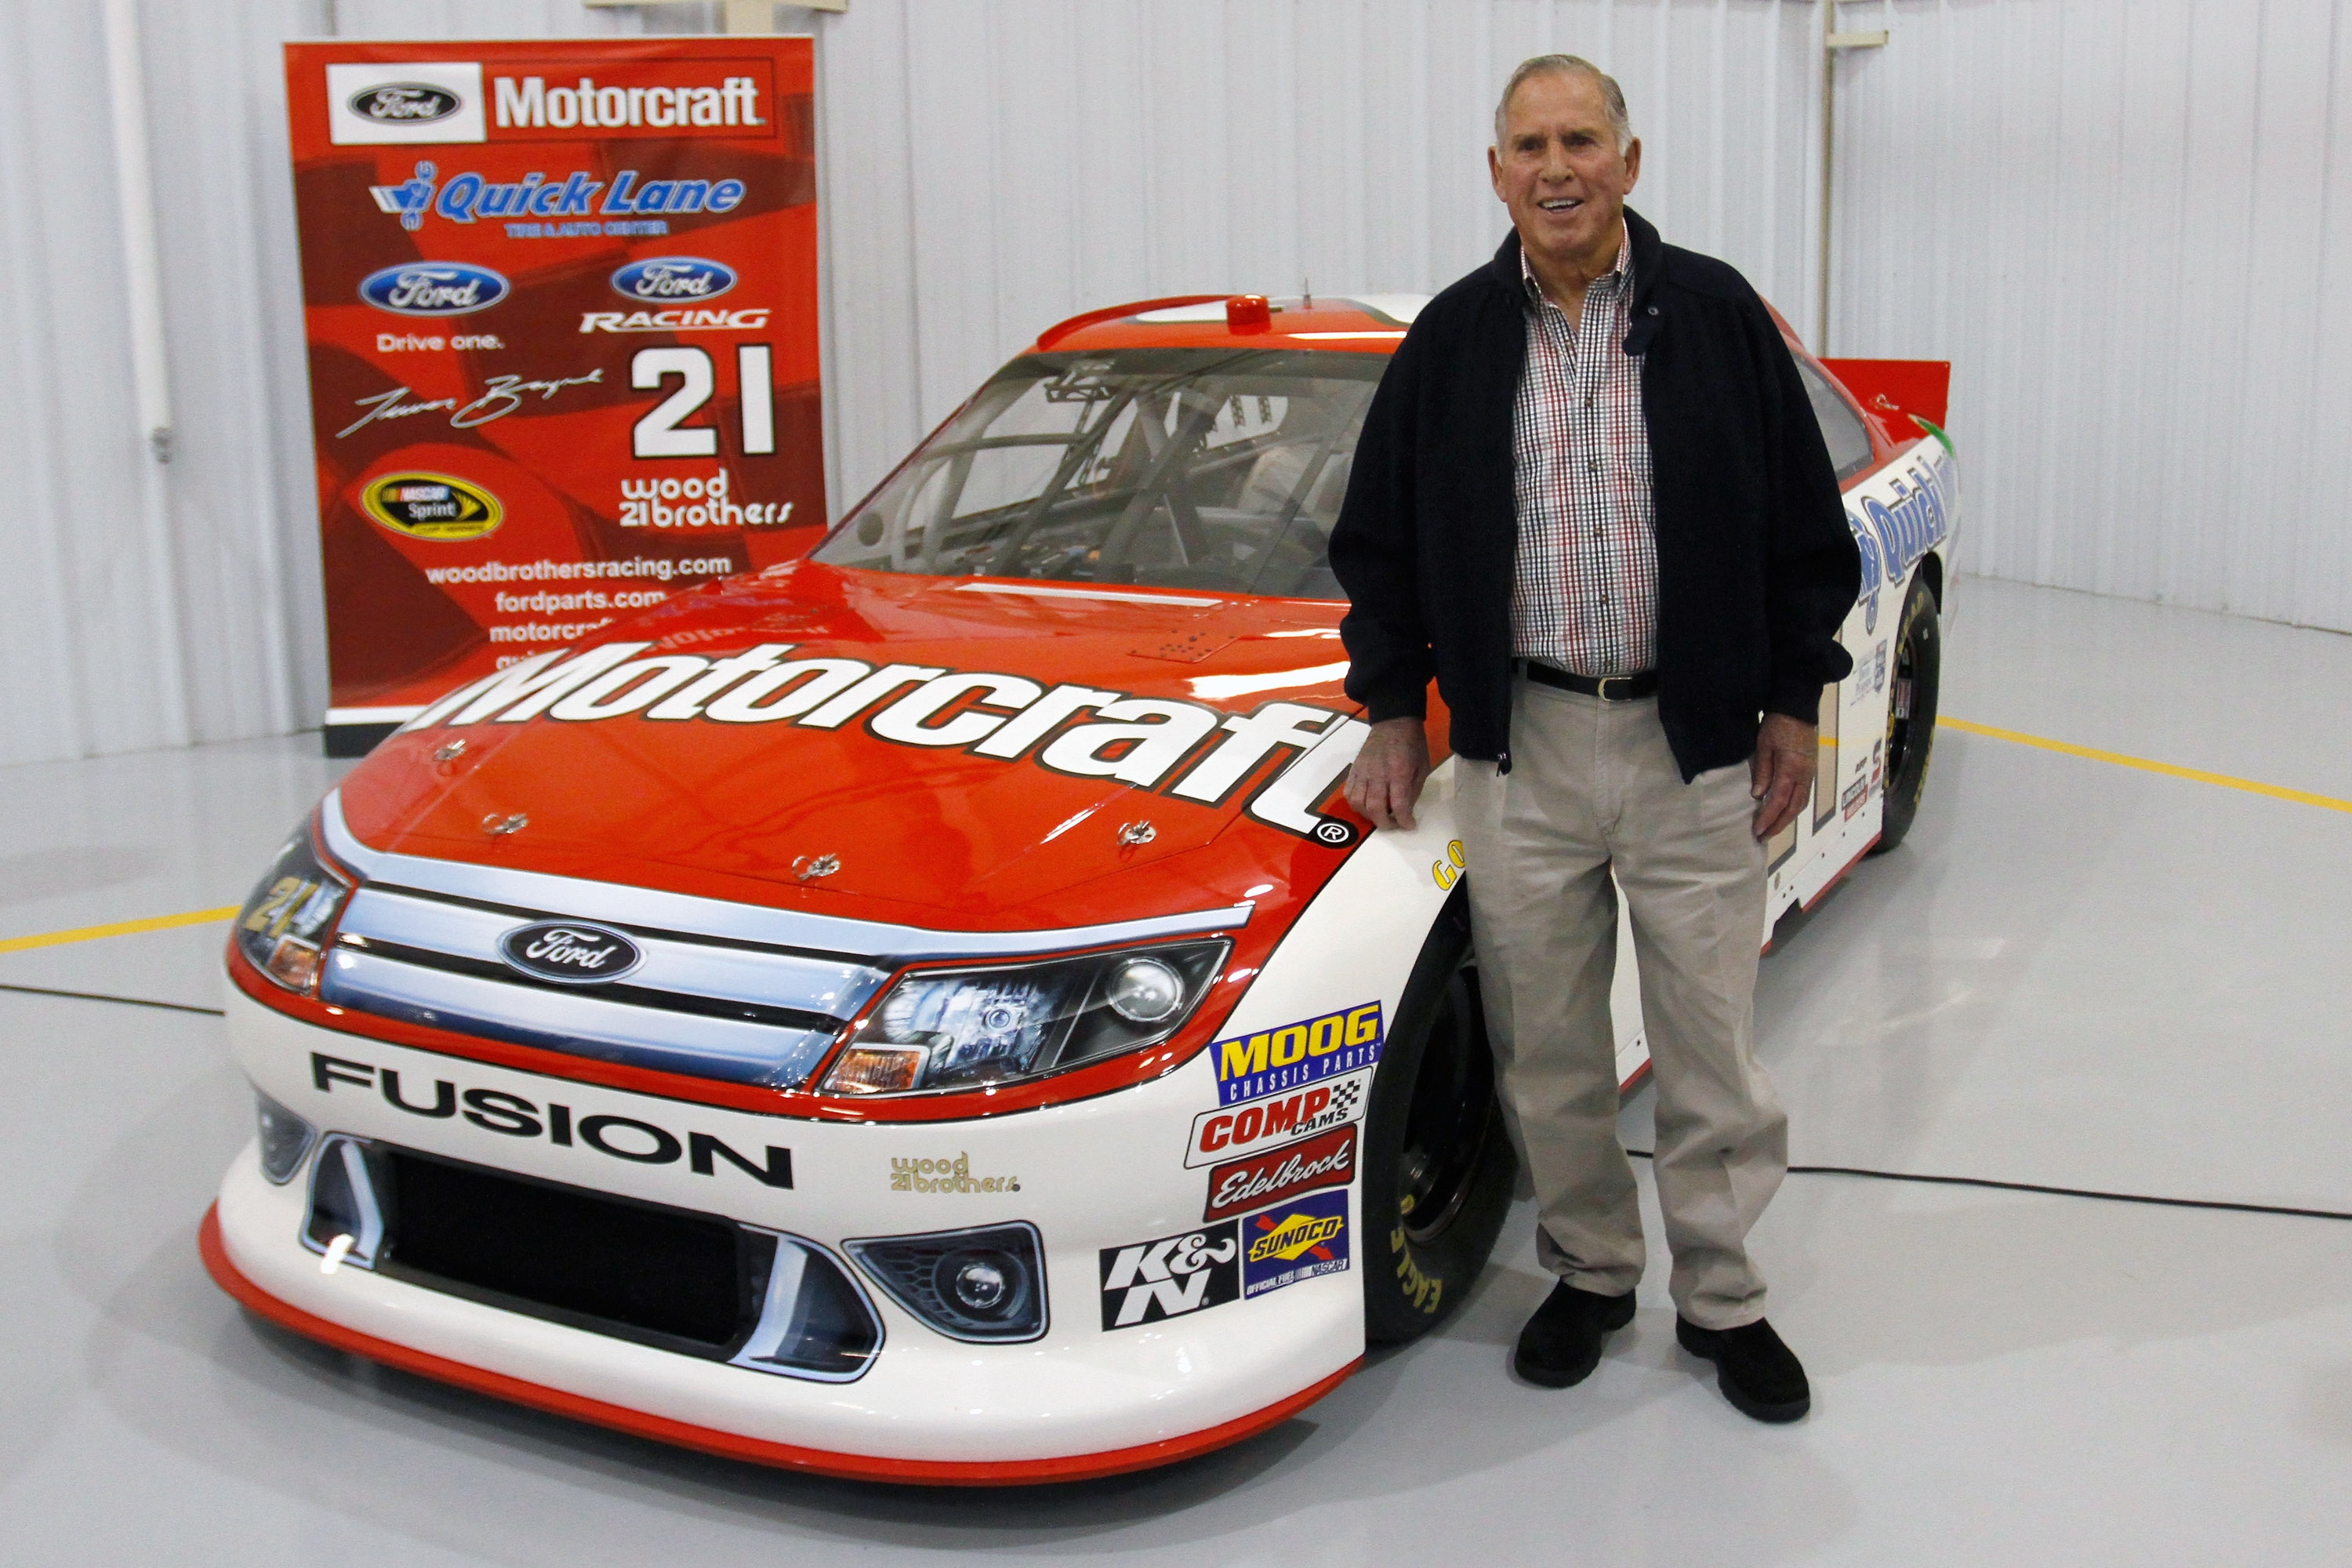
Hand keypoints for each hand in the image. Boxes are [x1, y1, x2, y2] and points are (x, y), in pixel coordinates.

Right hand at [1344, 717, 1431, 830]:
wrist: (1394, 722)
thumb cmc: (1413, 744)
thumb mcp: (1422, 767)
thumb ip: (1413, 790)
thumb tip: (1405, 811)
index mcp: (1399, 772)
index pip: (1398, 805)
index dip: (1404, 821)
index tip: (1409, 825)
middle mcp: (1378, 774)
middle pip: (1375, 808)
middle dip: (1385, 823)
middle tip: (1393, 824)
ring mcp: (1363, 771)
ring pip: (1358, 803)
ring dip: (1369, 815)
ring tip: (1379, 814)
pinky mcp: (1354, 769)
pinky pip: (1349, 793)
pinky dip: (1356, 804)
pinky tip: (1366, 804)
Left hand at [1749, 713, 1816, 839]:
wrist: (1798, 709)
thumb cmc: (1777, 725)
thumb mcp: (1764, 745)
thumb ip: (1762, 771)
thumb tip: (1757, 797)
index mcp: (1791, 769)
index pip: (1778, 800)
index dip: (1767, 818)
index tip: (1756, 830)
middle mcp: (1804, 775)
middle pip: (1793, 808)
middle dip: (1778, 825)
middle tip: (1763, 837)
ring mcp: (1809, 774)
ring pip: (1800, 804)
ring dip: (1786, 820)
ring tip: (1772, 829)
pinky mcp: (1810, 771)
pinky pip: (1803, 796)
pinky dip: (1792, 809)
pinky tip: (1782, 813)